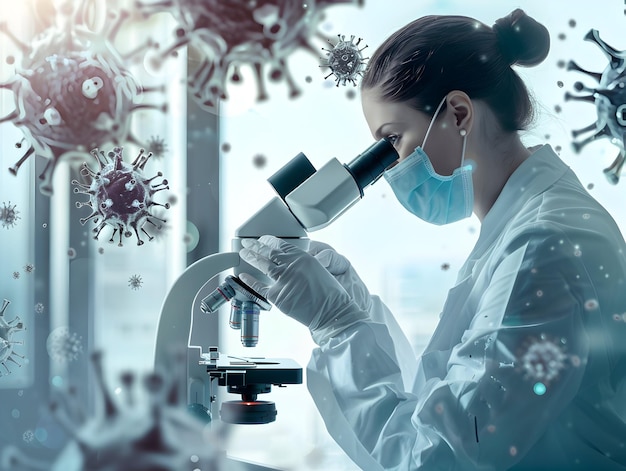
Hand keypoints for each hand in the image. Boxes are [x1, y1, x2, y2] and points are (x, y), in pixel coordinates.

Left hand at [238, 236, 367, 340]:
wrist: (331, 312)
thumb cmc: (329, 295)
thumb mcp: (319, 269)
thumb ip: (302, 264)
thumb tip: (287, 263)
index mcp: (303, 257)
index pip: (281, 245)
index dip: (268, 241)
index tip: (262, 239)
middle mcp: (291, 266)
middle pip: (268, 252)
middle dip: (255, 246)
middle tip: (247, 243)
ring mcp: (283, 280)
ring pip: (262, 265)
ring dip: (250, 258)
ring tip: (243, 254)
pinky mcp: (277, 296)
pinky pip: (259, 287)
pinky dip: (250, 281)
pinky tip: (243, 276)